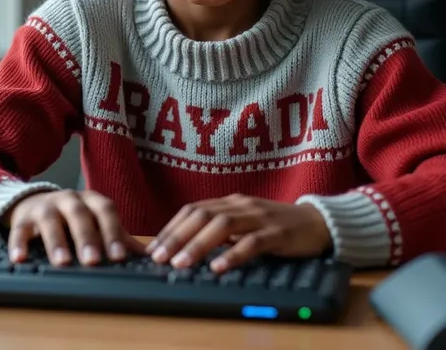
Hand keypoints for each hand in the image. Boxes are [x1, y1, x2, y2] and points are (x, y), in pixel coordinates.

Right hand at [2, 189, 144, 265]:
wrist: (36, 203)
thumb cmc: (74, 218)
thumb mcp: (97, 223)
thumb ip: (119, 238)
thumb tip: (151, 256)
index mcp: (92, 201)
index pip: (106, 211)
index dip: (113, 232)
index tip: (119, 257)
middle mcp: (70, 200)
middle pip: (80, 215)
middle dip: (87, 237)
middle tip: (93, 261)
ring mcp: (46, 206)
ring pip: (51, 220)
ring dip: (56, 241)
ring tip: (62, 262)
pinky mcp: (24, 218)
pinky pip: (20, 229)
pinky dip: (19, 243)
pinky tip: (20, 259)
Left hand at [146, 194, 331, 272]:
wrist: (317, 222)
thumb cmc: (276, 226)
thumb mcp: (245, 224)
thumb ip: (221, 231)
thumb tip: (186, 248)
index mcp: (231, 202)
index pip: (193, 209)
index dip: (171, 228)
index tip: (152, 248)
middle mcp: (242, 205)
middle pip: (203, 215)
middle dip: (177, 236)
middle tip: (158, 257)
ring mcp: (259, 217)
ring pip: (223, 226)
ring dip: (198, 244)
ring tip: (181, 263)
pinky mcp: (277, 233)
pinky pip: (252, 243)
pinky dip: (233, 254)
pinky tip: (219, 267)